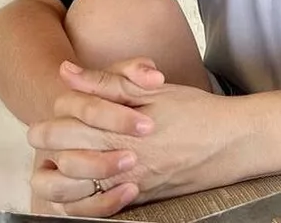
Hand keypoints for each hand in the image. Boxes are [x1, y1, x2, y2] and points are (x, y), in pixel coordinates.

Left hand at [30, 65, 257, 214]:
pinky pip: (95, 209)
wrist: (232, 142)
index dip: (57, 111)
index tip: (60, 106)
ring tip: (60, 157)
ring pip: (71, 190)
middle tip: (49, 132)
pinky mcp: (138, 200)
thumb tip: (67, 71)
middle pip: (61, 156)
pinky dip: (81, 199)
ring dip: (58, 174)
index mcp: (118, 128)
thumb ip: (106, 81)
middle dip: (48, 142)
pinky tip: (81, 184)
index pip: (64, 122)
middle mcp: (118, 160)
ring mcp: (127, 184)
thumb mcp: (152, 88)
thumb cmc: (195, 111)